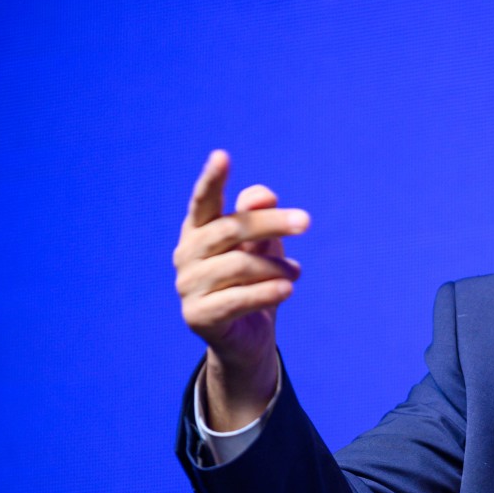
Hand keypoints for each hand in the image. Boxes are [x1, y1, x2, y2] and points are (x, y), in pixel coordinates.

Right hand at [173, 150, 309, 429]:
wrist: (248, 337)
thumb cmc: (255, 280)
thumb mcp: (262, 245)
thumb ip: (260, 217)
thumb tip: (263, 195)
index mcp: (198, 231)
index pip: (203, 201)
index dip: (212, 179)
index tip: (222, 155)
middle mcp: (186, 255)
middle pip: (230, 229)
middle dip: (271, 223)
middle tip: (307, 221)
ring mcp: (187, 286)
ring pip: (237, 266)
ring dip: (275, 268)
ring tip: (295, 273)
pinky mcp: (197, 316)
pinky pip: (235, 300)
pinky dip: (265, 292)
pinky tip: (287, 290)